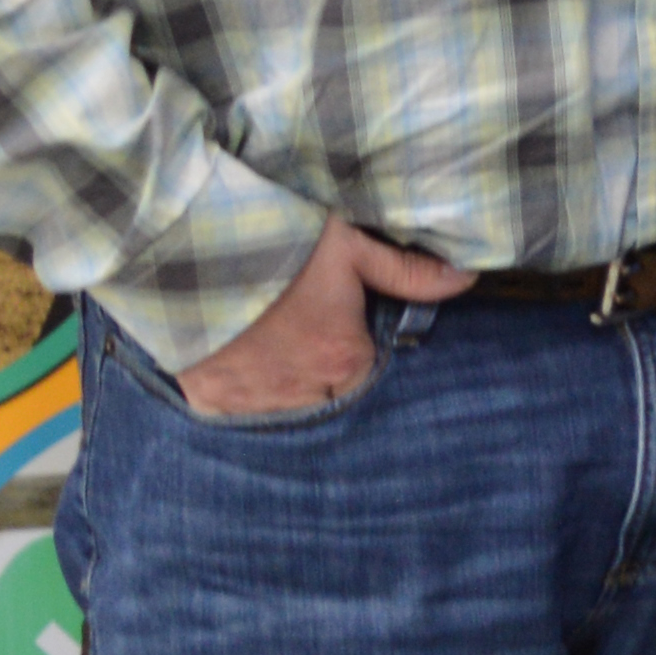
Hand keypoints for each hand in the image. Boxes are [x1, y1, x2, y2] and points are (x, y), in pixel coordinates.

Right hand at [174, 214, 475, 422]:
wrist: (190, 247)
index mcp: (344, 358)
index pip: (367, 373)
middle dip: (322, 374)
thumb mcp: (350, 247)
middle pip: (328, 396)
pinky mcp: (211, 402)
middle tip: (300, 336)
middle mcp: (304, 391)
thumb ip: (407, 272)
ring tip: (268, 347)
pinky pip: (236, 413)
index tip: (336, 327)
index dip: (354, 350)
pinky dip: (240, 394)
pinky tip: (237, 363)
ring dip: (284, 387)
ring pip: (284, 408)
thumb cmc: (277, 242)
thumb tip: (465, 279)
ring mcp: (254, 401)